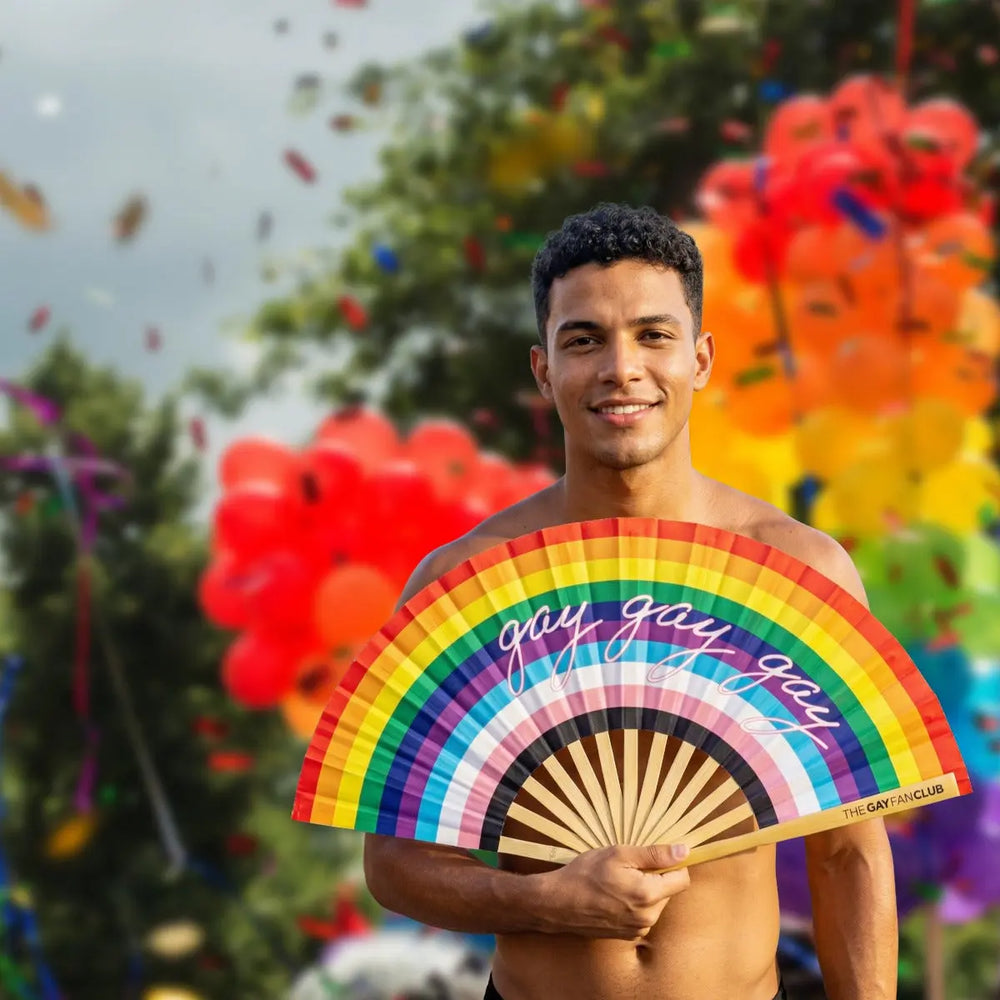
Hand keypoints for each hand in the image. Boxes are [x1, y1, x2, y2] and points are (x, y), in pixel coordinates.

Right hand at [533, 843, 690, 939]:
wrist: (557, 903)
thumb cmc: (585, 874)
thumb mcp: (619, 854)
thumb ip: (655, 854)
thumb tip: (684, 851)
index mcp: (648, 895)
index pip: (682, 879)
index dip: (673, 864)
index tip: (657, 856)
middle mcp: (648, 917)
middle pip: (669, 891)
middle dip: (656, 877)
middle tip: (628, 867)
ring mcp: (638, 930)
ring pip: (656, 903)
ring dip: (645, 891)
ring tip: (618, 881)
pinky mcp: (628, 936)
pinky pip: (643, 915)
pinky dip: (635, 904)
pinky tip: (614, 896)